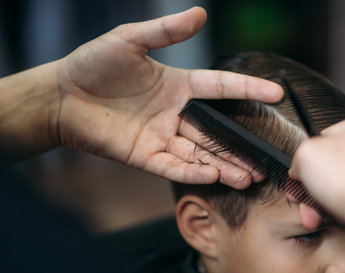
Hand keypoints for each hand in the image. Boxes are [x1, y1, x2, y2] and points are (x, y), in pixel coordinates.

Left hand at [55, 7, 282, 188]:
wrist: (61, 94)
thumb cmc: (94, 63)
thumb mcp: (130, 39)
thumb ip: (166, 31)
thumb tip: (201, 12)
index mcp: (178, 85)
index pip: (221, 88)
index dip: (248, 90)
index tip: (275, 93)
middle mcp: (174, 113)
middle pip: (215, 132)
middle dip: (239, 147)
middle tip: (264, 159)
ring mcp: (160, 136)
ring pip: (199, 153)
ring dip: (223, 165)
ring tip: (249, 177)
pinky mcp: (143, 155)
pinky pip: (172, 165)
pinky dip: (192, 171)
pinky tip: (213, 176)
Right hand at [288, 118, 344, 227]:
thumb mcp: (305, 154)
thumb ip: (298, 155)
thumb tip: (300, 168)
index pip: (322, 139)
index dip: (305, 159)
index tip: (298, 176)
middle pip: (332, 168)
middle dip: (312, 189)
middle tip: (302, 200)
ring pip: (344, 188)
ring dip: (324, 204)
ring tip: (315, 218)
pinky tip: (338, 220)